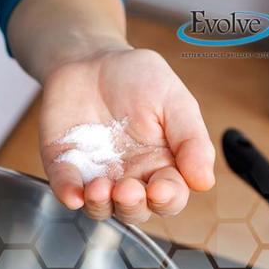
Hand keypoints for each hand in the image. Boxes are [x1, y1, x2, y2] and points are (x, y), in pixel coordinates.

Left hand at [40, 48, 214, 222]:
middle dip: (132, 206)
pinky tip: (72, 194)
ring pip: (100, 208)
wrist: (91, 57)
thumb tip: (204, 181)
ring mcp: (95, 173)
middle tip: (126, 189)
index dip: (166, 199)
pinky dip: (68, 194)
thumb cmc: (137, 78)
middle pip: (134, 210)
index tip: (160, 188)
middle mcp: (129, 176)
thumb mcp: (174, 100)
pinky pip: (65, 187)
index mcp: (161, 164)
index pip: (169, 196)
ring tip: (99, 188)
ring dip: (100, 206)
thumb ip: (191, 139)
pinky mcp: (64, 165)